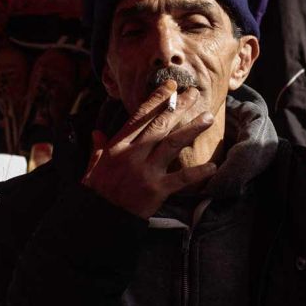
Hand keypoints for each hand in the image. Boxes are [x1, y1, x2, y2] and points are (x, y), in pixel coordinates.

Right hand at [81, 80, 216, 218]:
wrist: (99, 219)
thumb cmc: (96, 193)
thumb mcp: (92, 167)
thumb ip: (97, 148)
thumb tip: (97, 133)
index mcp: (118, 146)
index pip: (140, 116)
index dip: (156, 99)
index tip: (171, 86)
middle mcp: (133, 154)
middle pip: (160, 124)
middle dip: (179, 106)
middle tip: (195, 94)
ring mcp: (146, 172)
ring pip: (172, 143)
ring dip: (192, 129)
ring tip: (208, 118)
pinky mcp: (156, 190)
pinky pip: (181, 178)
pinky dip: (197, 173)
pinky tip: (212, 166)